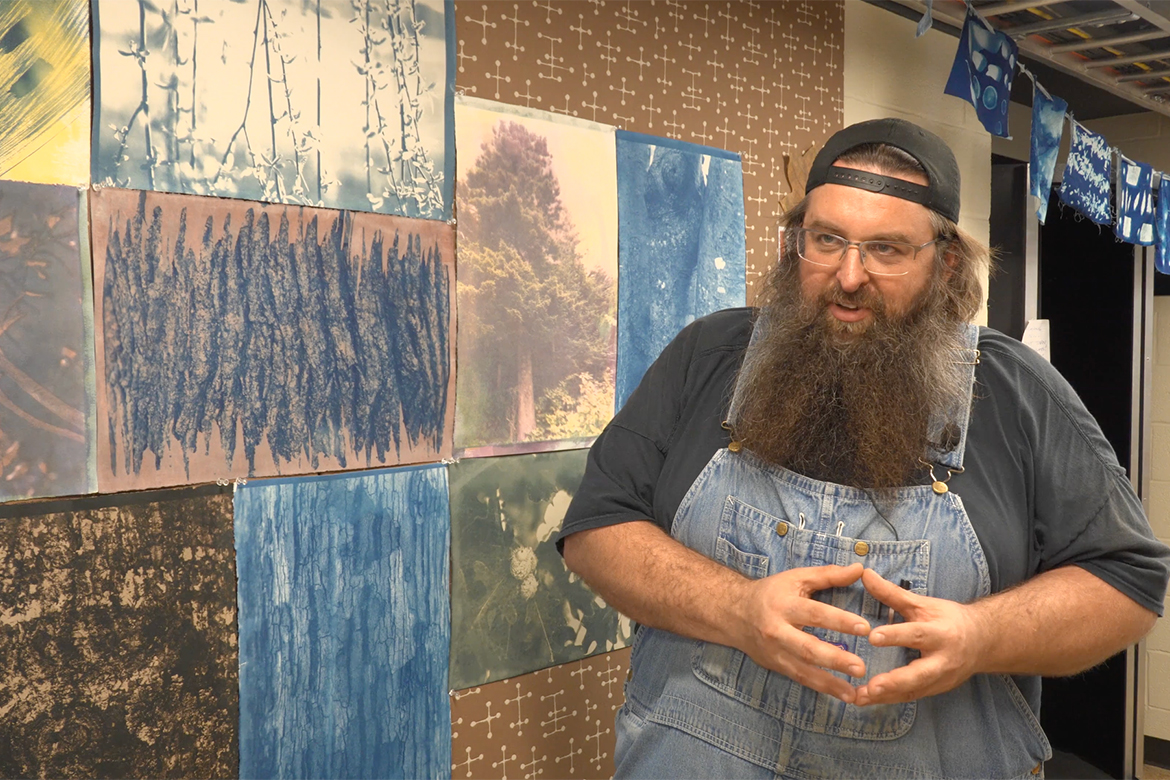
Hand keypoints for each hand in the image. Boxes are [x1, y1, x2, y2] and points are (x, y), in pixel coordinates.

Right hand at [735, 562, 871, 703]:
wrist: (734, 613)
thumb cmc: (771, 593)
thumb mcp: (796, 578)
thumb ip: (828, 575)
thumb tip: (860, 569)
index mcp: (784, 605)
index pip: (815, 614)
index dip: (839, 621)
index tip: (865, 628)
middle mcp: (778, 630)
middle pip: (807, 647)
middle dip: (834, 659)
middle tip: (860, 667)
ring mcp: (776, 651)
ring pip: (804, 670)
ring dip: (830, 683)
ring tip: (854, 692)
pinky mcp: (776, 665)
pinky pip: (801, 679)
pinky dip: (822, 688)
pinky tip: (843, 695)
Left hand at [852, 568, 989, 705]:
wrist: (981, 642)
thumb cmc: (948, 619)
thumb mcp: (922, 604)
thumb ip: (892, 593)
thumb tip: (865, 574)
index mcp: (940, 633)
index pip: (917, 634)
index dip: (895, 635)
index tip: (872, 637)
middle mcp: (943, 660)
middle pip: (920, 674)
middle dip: (896, 681)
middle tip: (872, 686)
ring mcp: (940, 679)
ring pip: (913, 690)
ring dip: (886, 696)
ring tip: (860, 698)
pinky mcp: (935, 690)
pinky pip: (910, 697)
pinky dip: (889, 699)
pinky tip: (866, 700)